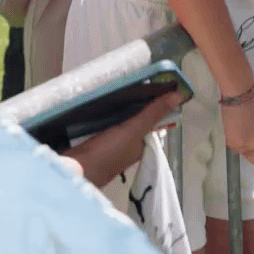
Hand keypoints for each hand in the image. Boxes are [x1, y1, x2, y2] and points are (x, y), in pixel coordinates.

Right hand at [59, 91, 180, 185]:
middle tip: (135, 83)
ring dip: (119, 109)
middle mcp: (127, 147)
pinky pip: (103, 125)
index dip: (155, 107)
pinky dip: (104, 114)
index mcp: (140, 147)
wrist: (73, 170)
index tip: (155, 86)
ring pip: (119, 123)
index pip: (153, 125)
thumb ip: (153, 114)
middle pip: (135, 122)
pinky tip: (99, 104)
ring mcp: (109, 145)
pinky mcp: (93, 143)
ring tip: (118, 88)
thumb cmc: (106, 154)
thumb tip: (179, 96)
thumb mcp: (133, 131)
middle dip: (135, 105)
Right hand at [220, 92, 253, 167]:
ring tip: (241, 129)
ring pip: (244, 153)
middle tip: (247, 140)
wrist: (242, 94)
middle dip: (252, 153)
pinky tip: (235, 127)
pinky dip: (233, 140)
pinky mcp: (237, 144)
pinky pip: (234, 148)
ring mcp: (251, 147)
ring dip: (242, 145)